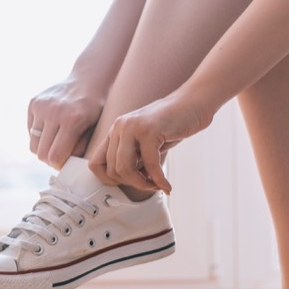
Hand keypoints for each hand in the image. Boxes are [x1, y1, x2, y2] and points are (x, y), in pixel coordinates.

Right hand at [27, 76, 104, 168]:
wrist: (87, 80)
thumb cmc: (94, 108)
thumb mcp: (94, 129)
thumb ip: (80, 148)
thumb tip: (66, 166)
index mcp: (72, 120)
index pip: (55, 156)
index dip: (59, 165)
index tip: (65, 164)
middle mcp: (53, 112)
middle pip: (41, 153)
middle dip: (50, 160)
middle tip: (60, 157)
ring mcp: (41, 106)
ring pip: (33, 144)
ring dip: (43, 148)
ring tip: (55, 144)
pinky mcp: (33, 103)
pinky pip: (31, 130)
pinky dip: (39, 135)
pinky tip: (51, 129)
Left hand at [89, 89, 214, 194]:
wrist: (193, 103)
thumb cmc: (172, 125)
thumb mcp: (146, 143)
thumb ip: (134, 158)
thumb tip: (128, 182)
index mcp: (115, 130)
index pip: (95, 163)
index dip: (109, 179)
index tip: (129, 183)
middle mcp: (119, 127)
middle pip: (112, 169)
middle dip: (132, 184)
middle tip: (150, 185)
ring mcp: (132, 127)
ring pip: (125, 169)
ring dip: (143, 184)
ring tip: (157, 185)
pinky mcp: (149, 130)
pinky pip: (150, 165)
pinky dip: (159, 180)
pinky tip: (167, 185)